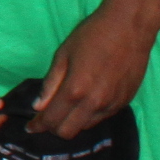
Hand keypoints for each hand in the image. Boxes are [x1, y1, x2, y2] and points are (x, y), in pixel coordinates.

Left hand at [33, 2, 155, 137]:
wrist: (129, 27)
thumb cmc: (92, 35)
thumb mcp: (63, 54)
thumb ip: (50, 83)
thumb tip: (38, 106)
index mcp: (75, 90)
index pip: (52, 120)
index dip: (38, 126)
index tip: (30, 127)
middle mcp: (94, 103)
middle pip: (68, 132)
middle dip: (54, 128)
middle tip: (47, 118)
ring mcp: (112, 105)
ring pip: (86, 126)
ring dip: (73, 121)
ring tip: (67, 107)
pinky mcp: (125, 102)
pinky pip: (102, 118)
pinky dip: (89, 114)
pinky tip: (86, 100)